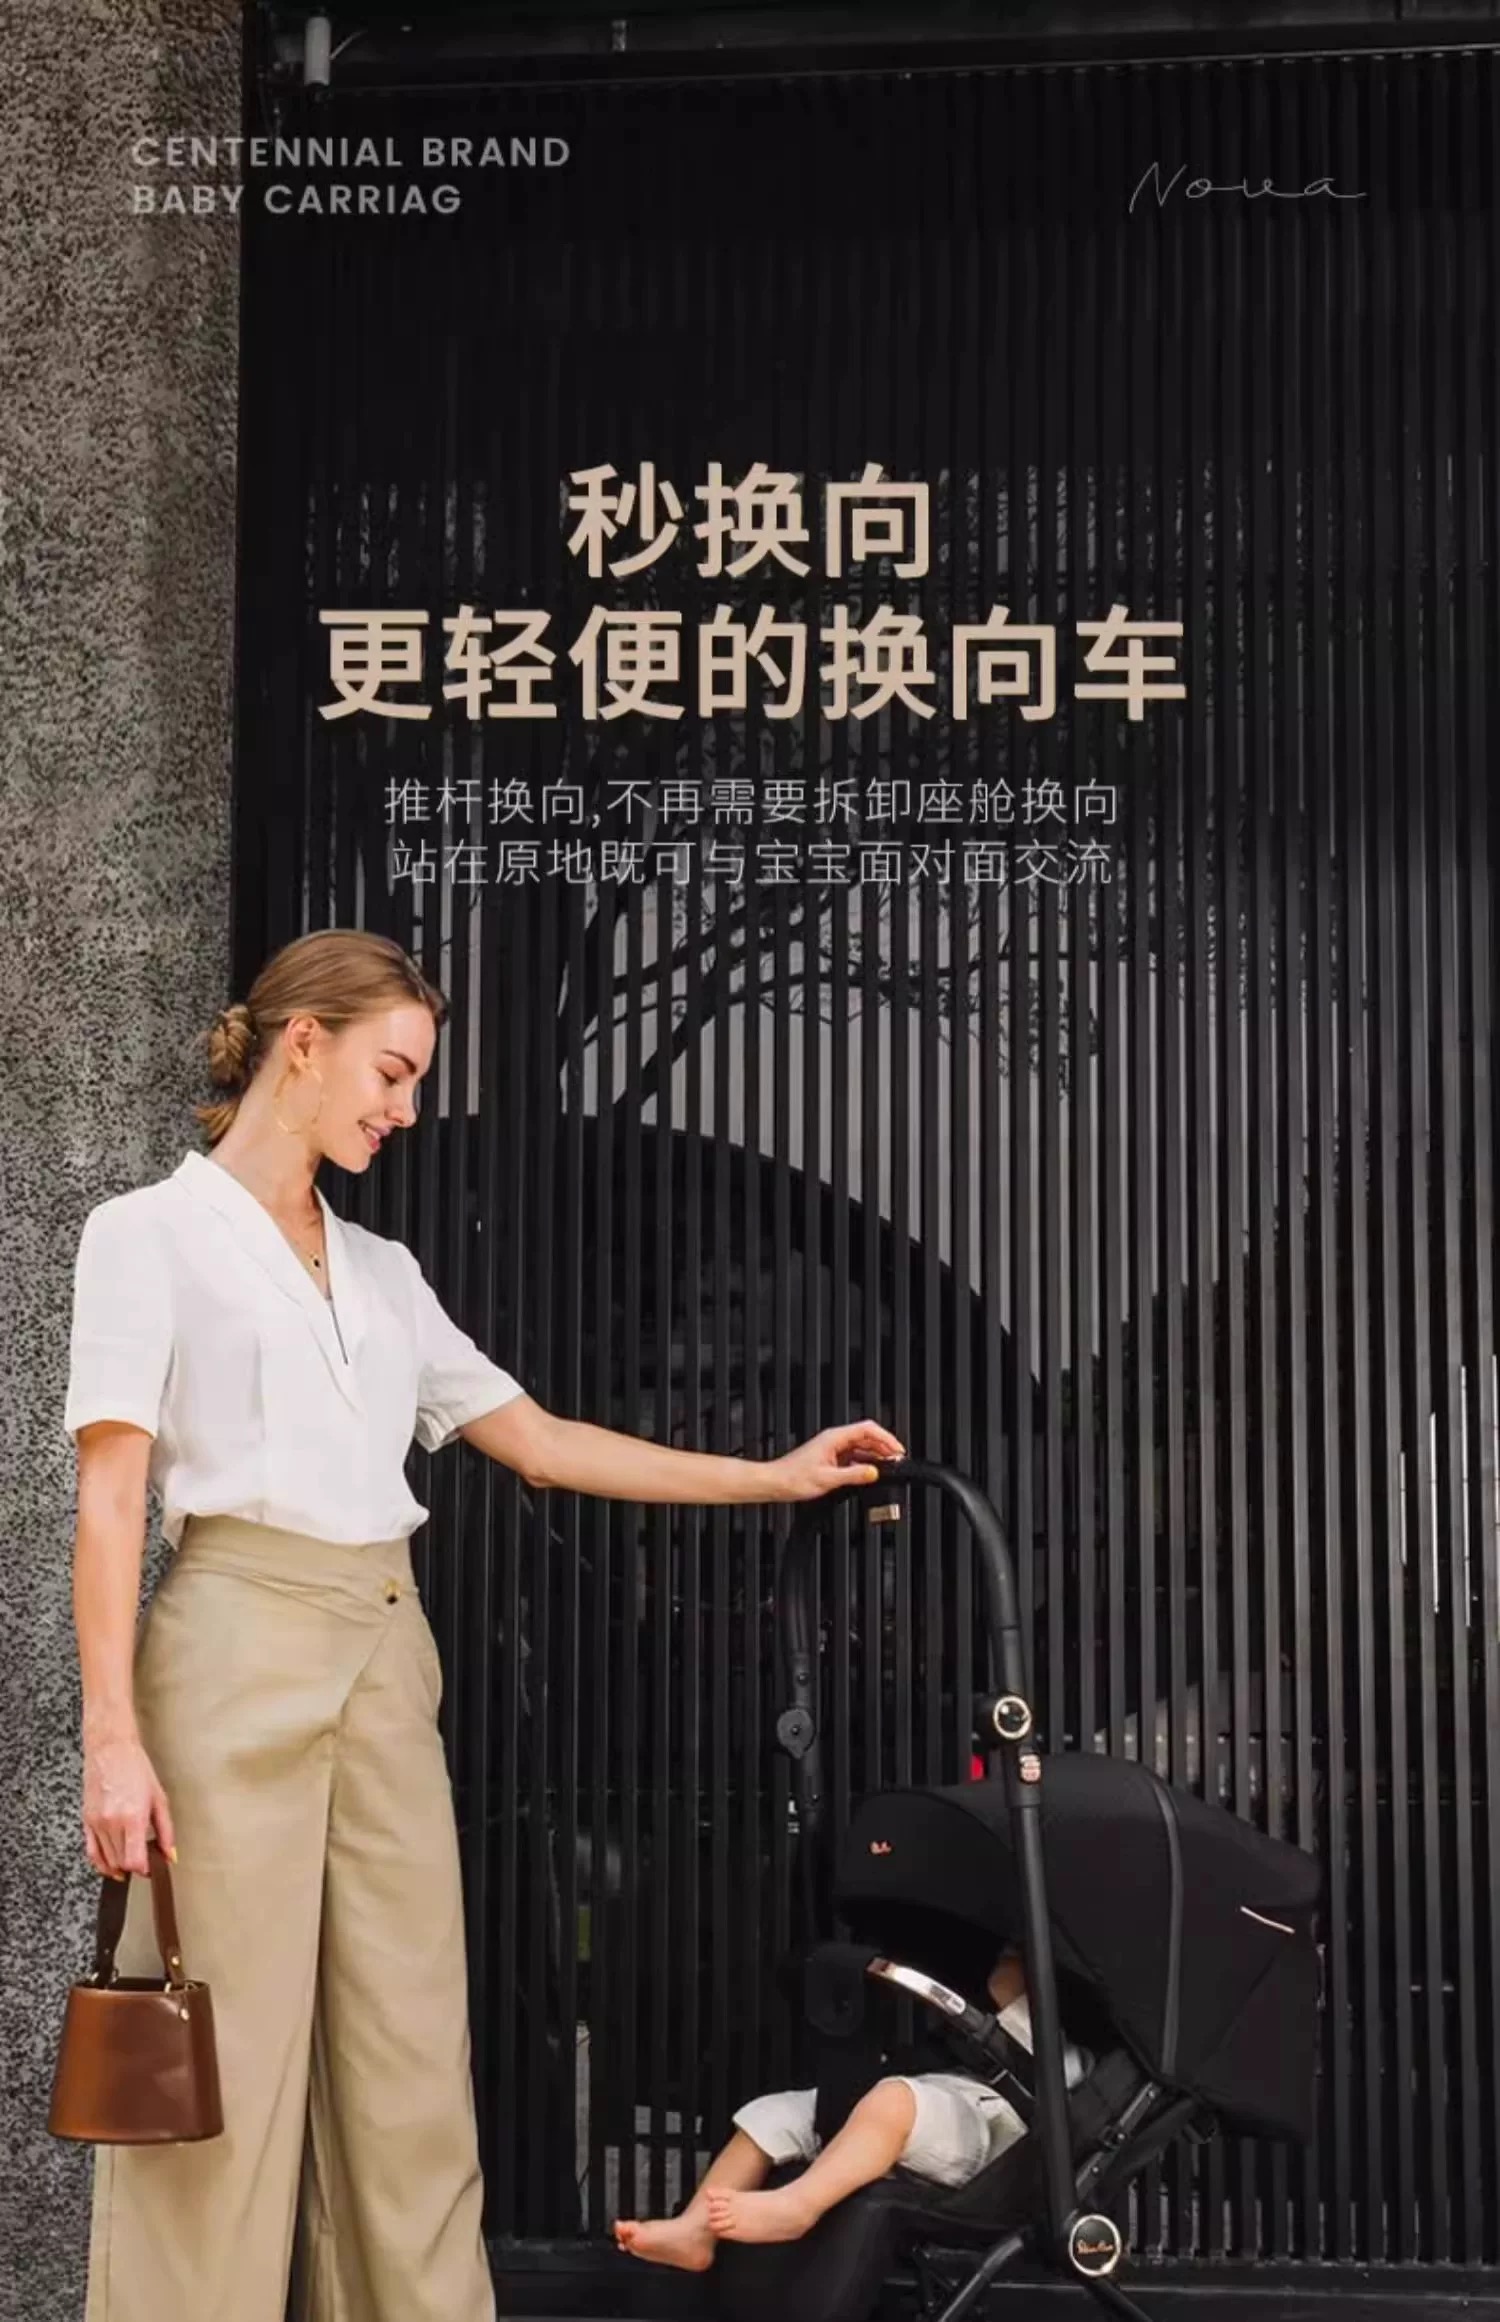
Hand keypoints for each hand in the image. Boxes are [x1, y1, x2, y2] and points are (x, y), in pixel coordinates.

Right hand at [82, 1733, 175, 1880]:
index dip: (144, 1870)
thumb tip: (170, 1855)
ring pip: (106, 1860)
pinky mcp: (86, 1820)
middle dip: (134, 1867)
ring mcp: (96, 1823)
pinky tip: (111, 1864)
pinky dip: (101, 1862)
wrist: (111, 1750)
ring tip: (131, 1859)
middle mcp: (112, 1823)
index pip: (134, 1861)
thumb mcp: (159, 1798)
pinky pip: (91, 1852)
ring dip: (119, 1865)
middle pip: (121, 1863)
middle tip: (144, 1861)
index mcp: (133, 1817)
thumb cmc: (136, 1768)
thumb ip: (166, 1831)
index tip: (150, 1869)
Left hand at [767, 1420, 905, 1502]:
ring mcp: (832, 1448)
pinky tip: (870, 1472)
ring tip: (888, 1466)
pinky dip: (865, 1462)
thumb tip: (874, 1472)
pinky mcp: (830, 1458)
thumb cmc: (793, 1478)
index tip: (897, 1450)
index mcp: (834, 1438)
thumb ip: (854, 1475)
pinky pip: (853, 1456)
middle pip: (867, 1436)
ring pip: (861, 1446)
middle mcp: (834, 1440)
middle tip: (897, 1460)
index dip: (886, 1438)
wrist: (775, 1482)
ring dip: (876, 1454)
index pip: (867, 1429)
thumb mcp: (828, 1478)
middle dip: (884, 1446)